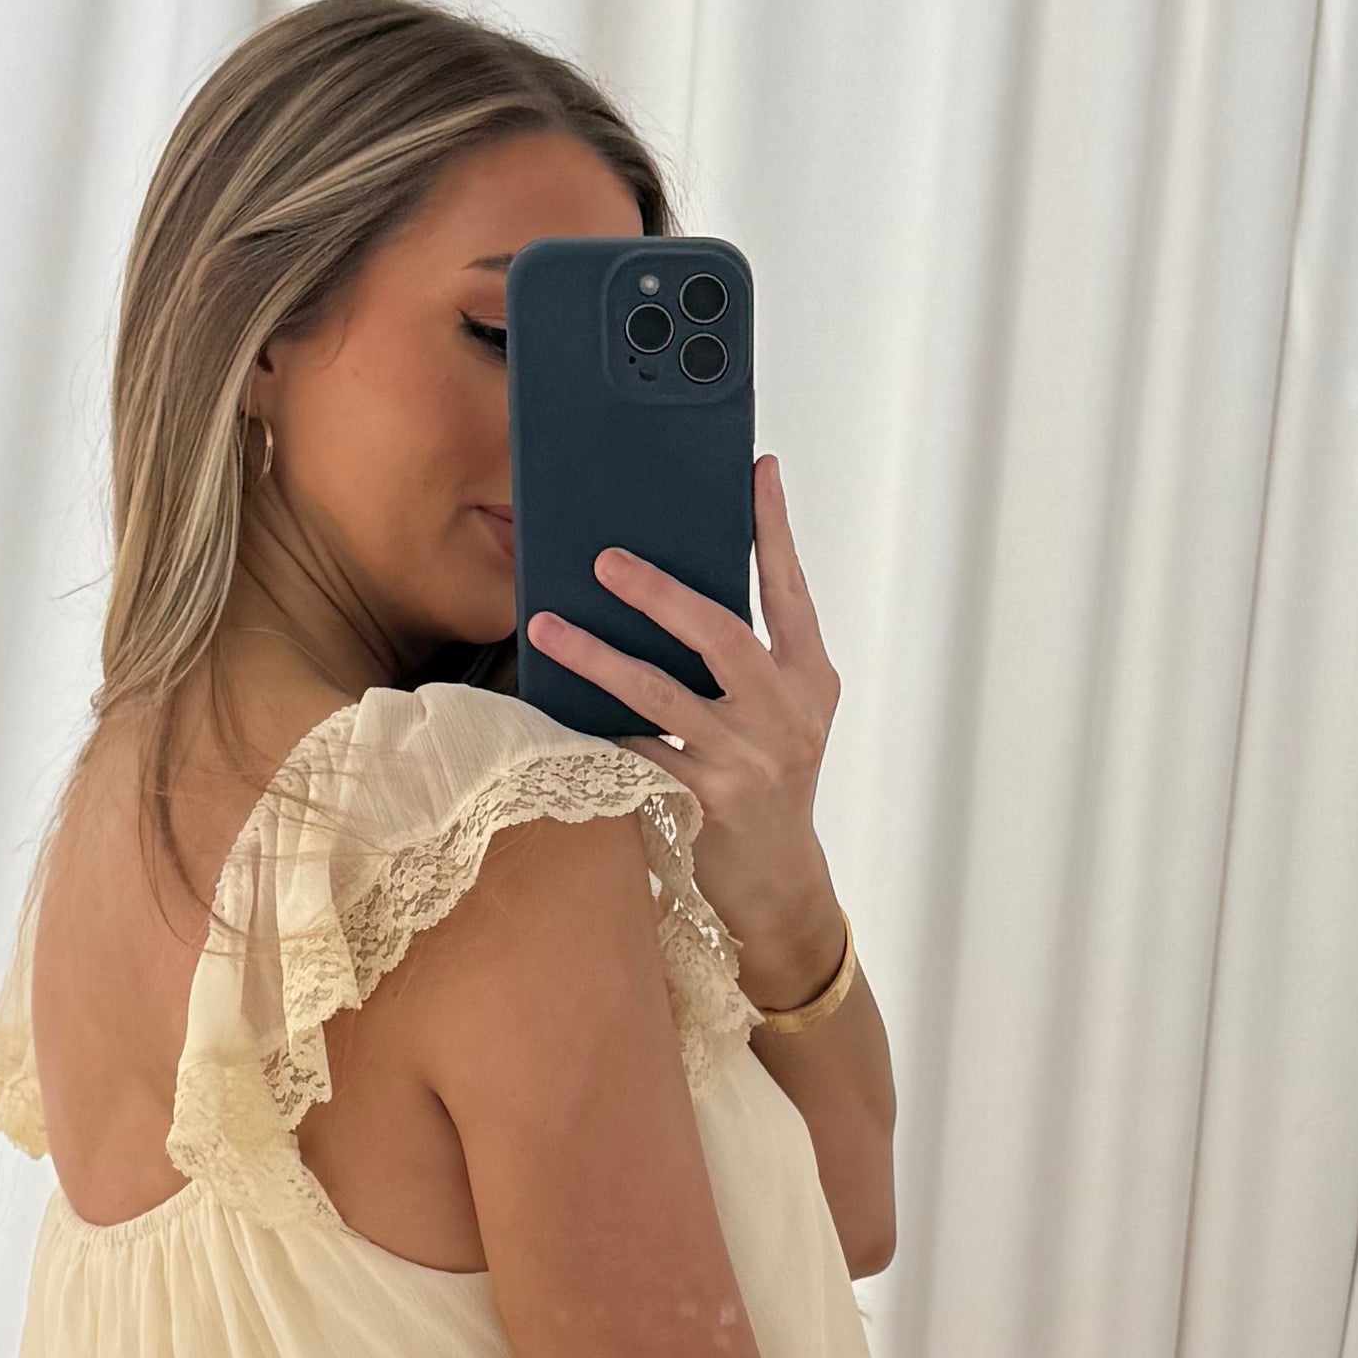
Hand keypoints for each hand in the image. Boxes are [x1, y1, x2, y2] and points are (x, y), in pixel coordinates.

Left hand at [532, 455, 845, 984]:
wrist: (781, 886)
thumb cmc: (770, 784)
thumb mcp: (784, 715)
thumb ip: (750, 658)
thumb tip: (681, 587)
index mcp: (808, 679)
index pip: (790, 592)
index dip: (774, 531)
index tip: (757, 472)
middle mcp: (786, 714)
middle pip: (723, 636)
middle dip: (663, 593)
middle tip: (607, 559)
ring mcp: (747, 762)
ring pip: (662, 695)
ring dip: (599, 657)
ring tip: (549, 625)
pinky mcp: (706, 804)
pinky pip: (636, 753)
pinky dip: (593, 726)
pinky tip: (551, 704)